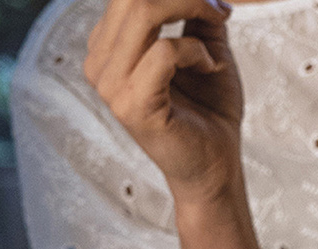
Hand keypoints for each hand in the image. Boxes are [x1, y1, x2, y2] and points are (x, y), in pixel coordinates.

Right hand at [84, 0, 242, 204]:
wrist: (216, 164)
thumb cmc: (208, 109)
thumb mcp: (204, 47)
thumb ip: (196, 12)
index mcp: (108, 46)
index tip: (212, 1)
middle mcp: (100, 62)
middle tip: (218, 8)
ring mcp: (110, 85)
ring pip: (143, 12)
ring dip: (191, 8)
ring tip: (217, 25)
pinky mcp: (131, 105)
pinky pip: (164, 52)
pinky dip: (196, 52)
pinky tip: (209, 68)